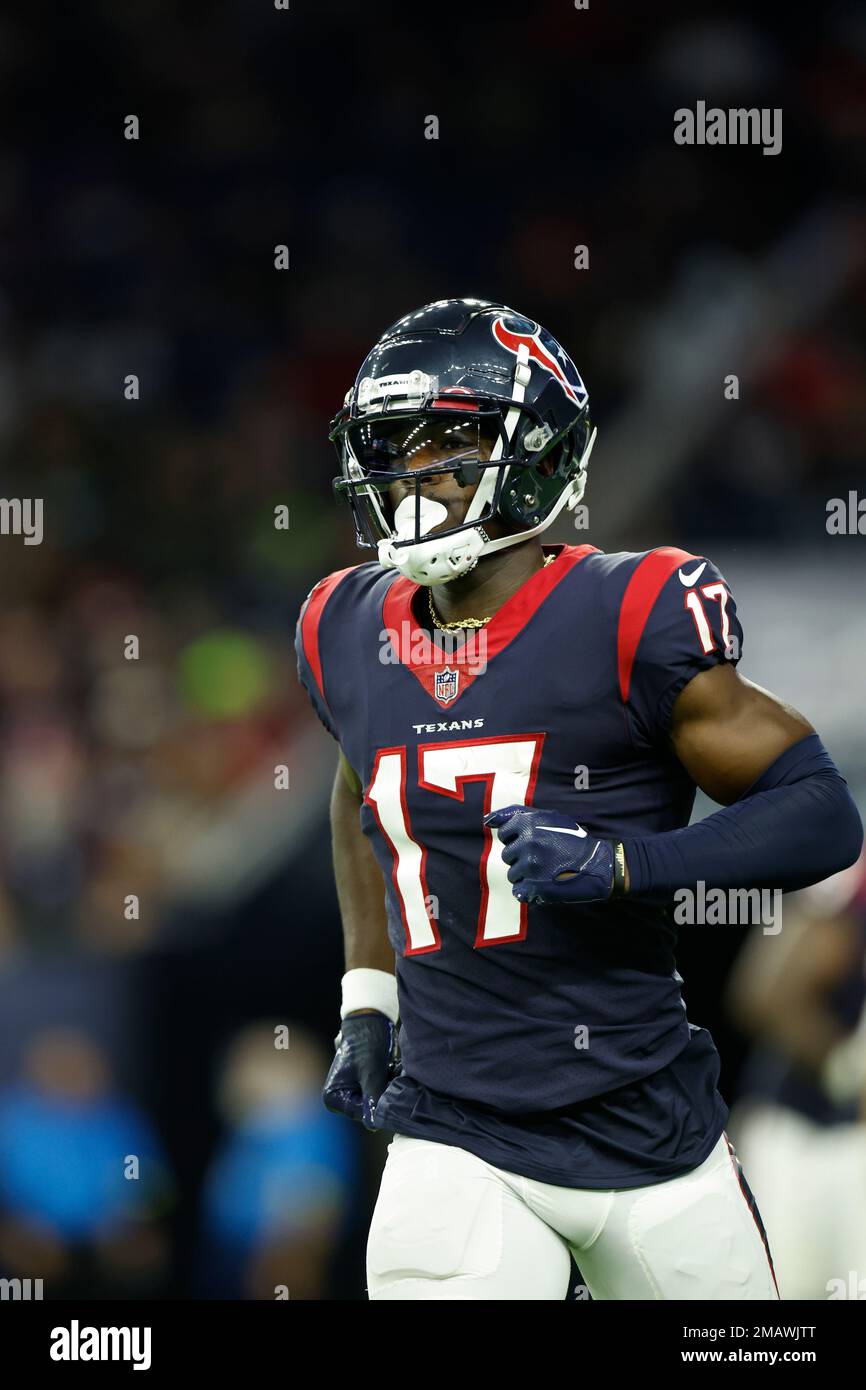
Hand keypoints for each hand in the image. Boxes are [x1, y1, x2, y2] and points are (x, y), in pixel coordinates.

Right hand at [323, 1011, 400, 1129]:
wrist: (370, 1019)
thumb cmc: (366, 1043)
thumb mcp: (371, 1073)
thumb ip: (372, 1099)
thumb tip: (373, 1125)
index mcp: (333, 1097)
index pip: (361, 1113)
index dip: (378, 1103)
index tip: (388, 1086)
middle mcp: (338, 1097)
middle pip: (368, 1108)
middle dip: (383, 1093)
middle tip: (392, 1075)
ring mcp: (350, 1091)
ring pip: (375, 1099)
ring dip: (387, 1087)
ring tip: (392, 1069)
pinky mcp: (361, 1084)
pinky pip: (377, 1091)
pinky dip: (386, 1082)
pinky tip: (391, 1069)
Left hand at [484, 805, 614, 904]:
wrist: (598, 864)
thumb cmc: (572, 839)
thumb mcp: (548, 817)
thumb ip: (515, 814)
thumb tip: (486, 821)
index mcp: (527, 824)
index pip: (504, 834)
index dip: (518, 839)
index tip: (535, 842)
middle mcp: (526, 843)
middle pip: (507, 855)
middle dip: (522, 857)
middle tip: (544, 858)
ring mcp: (530, 866)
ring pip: (512, 874)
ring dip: (526, 874)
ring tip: (547, 871)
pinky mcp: (535, 887)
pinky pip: (518, 892)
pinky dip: (529, 891)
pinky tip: (544, 885)